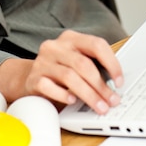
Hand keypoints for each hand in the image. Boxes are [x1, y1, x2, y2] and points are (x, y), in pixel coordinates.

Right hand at [0, 30, 123, 113]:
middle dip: (101, 85)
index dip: (112, 63)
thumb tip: (115, 83)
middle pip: (83, 64)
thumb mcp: (75, 61)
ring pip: (70, 77)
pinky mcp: (33, 78)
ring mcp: (43, 61)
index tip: (119, 81)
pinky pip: (50, 87)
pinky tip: (72, 101)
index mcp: (71, 38)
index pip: (96, 44)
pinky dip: (63, 95)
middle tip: (111, 100)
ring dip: (88, 95)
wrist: (26, 78)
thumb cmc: (58, 71)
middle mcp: (56, 46)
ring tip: (99, 106)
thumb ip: (92, 65)